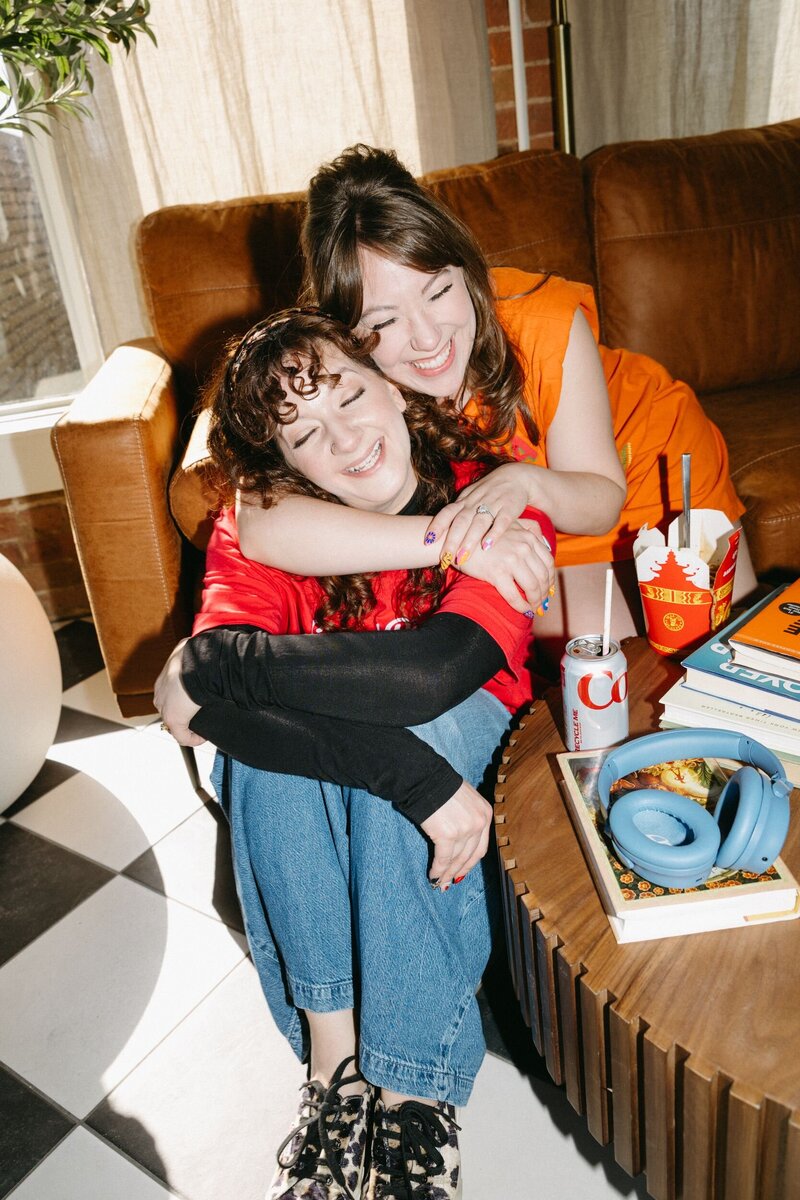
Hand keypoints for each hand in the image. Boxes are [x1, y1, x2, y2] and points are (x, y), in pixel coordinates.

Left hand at [153, 638, 205, 746]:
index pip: (169, 694)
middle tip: (199, 717)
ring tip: (201, 729)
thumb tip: (201, 646)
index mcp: (163, 679)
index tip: (196, 702)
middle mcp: (160, 694)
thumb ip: (191, 652)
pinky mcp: (174, 720)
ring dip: (188, 727)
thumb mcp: (190, 650)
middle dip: (183, 715)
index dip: (182, 700)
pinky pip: (183, 737)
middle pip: (169, 709)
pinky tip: (203, 737)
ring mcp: (165, 708)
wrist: (198, 665)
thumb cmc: (197, 656)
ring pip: (175, 724)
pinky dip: (193, 739)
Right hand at [420, 780, 492, 888]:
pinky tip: (432, 875)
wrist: (425, 777)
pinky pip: (443, 859)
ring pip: (457, 860)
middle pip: (470, 856)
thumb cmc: (439, 786)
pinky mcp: (448, 835)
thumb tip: (460, 841)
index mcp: (485, 813)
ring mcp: (465, 830)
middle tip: (449, 883)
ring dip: (447, 874)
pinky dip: (437, 870)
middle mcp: (479, 823)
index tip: (463, 872)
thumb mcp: (464, 799)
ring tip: (439, 882)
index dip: (471, 863)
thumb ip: (467, 818)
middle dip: (459, 871)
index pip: (481, 846)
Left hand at [426, 463, 534, 561]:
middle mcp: (476, 502)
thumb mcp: (470, 499)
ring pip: (479, 523)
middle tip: (444, 558)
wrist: (516, 477)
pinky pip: (501, 521)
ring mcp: (493, 504)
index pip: (447, 512)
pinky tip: (487, 546)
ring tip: (462, 557)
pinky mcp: (510, 508)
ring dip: (469, 540)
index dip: (437, 525)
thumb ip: (457, 514)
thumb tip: (439, 533)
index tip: (427, 541)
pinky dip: (494, 533)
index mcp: (464, 501)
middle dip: (451, 540)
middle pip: (461, 521)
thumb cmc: (489, 493)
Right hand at [440, 518, 554, 613]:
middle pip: (543, 576)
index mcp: (527, 537)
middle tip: (542, 603)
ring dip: (535, 601)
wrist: (455, 538)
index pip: (548, 561)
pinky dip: (522, 606)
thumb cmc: (481, 533)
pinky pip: (514, 595)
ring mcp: (510, 560)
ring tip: (534, 608)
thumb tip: (545, 542)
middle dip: (544, 593)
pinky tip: (524, 611)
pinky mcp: (496, 573)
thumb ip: (528, 529)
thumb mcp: (508, 524)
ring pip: (532, 587)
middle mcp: (523, 547)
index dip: (551, 578)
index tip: (548, 588)